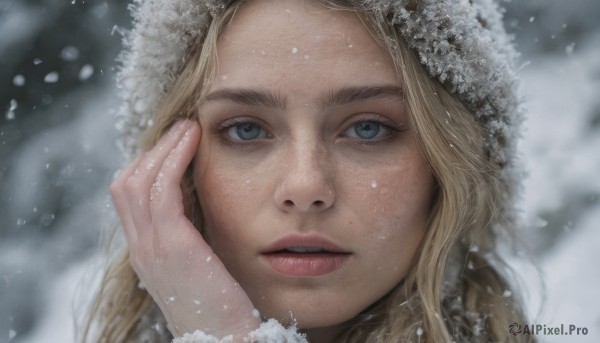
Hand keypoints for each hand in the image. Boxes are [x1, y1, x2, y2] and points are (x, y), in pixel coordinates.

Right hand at [110, 119, 260, 339]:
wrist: (228, 340)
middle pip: (126, 184)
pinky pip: (162, 188)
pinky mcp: (172, 245)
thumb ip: (193, 238)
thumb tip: (204, 205)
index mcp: (147, 253)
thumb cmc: (224, 307)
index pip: (130, 198)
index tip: (176, 148)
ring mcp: (152, 247)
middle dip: (152, 151)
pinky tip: (193, 141)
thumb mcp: (201, 267)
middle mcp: (142, 249)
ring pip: (139, 180)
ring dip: (164, 147)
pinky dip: (174, 158)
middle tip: (181, 131)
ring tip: (189, 128)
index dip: (149, 167)